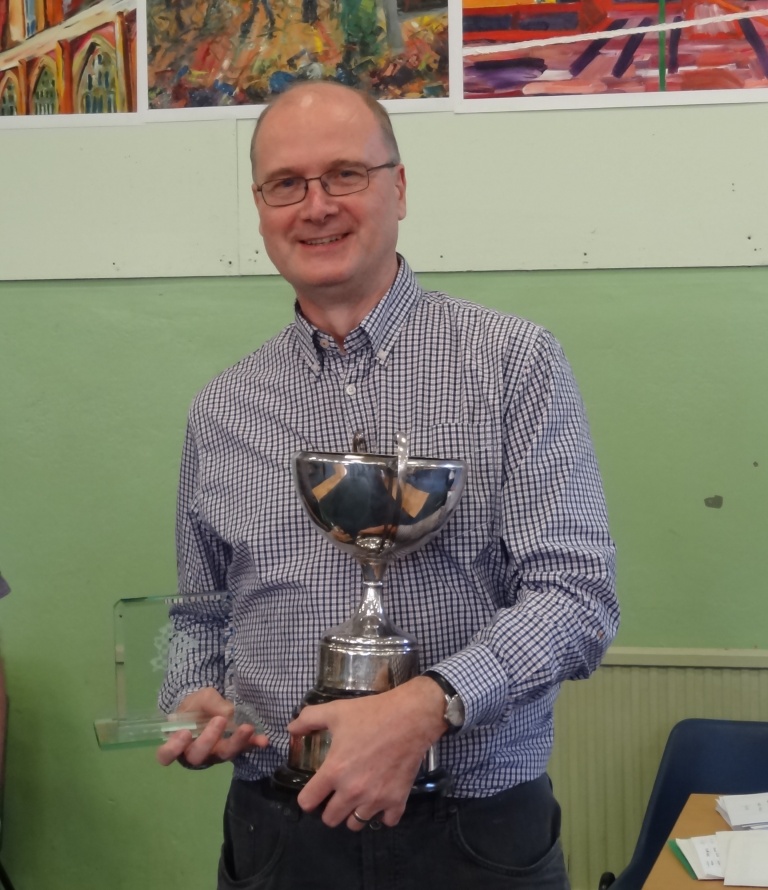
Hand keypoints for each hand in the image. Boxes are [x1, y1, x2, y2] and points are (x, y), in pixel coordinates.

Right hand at [156, 688, 268, 767]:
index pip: (166, 755)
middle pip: (198, 756)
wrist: (210, 706)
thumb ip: (210, 703)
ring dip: (236, 742)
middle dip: (209, 740)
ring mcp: (214, 754)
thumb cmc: (196, 705)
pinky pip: (243, 750)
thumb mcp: (200, 698)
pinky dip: (253, 745)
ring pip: (223, 755)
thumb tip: (228, 713)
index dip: (173, 749)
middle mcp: (195, 753)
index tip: (184, 733)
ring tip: (247, 728)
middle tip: (219, 720)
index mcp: (178, 742)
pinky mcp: (233, 750)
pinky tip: (263, 741)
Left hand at [288, 676, 446, 829]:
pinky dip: (383, 814)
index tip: (314, 790)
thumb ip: (308, 719)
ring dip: (353, 813)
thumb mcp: (335, 711)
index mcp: (334, 772)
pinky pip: (385, 822)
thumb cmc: (370, 714)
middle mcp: (352, 792)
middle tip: (336, 793)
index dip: (307, 797)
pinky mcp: (397, 801)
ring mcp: (375, 799)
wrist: (410, 717)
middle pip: (330, 819)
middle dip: (329, 808)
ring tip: (358, 797)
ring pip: (355, 824)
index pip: (307, 802)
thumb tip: (290, 728)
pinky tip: (381, 799)